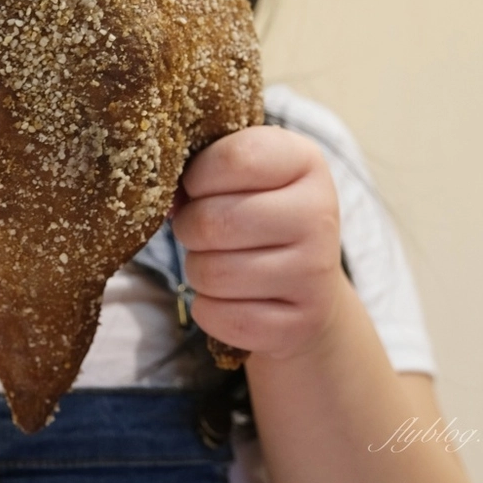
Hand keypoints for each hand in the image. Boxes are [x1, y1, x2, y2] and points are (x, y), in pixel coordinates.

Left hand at [172, 126, 342, 361]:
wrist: (307, 284)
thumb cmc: (258, 214)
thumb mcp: (242, 176)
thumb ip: (203, 167)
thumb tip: (163, 198)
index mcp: (304, 161)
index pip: (235, 159)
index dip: (197, 177)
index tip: (198, 187)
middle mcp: (319, 214)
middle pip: (213, 222)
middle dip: (189, 228)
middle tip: (201, 231)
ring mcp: (315, 273)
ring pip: (212, 273)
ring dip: (198, 270)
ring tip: (219, 261)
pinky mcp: (301, 323)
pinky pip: (221, 317)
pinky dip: (210, 310)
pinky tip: (231, 297)